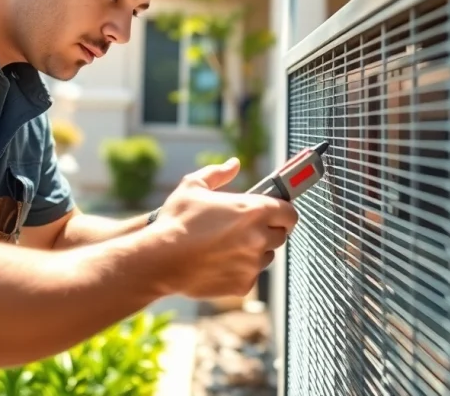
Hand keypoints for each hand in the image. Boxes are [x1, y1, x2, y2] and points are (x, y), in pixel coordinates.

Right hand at [153, 157, 299, 298]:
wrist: (159, 260)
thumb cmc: (176, 220)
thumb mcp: (193, 186)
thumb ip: (218, 173)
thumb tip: (233, 164)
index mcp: (254, 210)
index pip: (290, 213)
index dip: (283, 212)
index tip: (273, 212)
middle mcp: (259, 237)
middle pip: (281, 235)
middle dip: (268, 231)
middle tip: (246, 229)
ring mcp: (253, 264)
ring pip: (266, 257)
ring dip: (255, 251)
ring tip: (228, 246)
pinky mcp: (244, 285)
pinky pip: (251, 275)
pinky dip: (241, 271)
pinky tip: (219, 262)